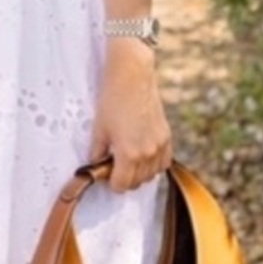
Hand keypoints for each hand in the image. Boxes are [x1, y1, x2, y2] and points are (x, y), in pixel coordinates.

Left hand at [89, 38, 171, 191]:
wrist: (132, 78)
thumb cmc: (113, 100)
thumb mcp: (99, 128)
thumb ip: (97, 152)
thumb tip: (95, 164)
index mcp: (128, 154)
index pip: (121, 185)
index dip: (111, 182)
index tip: (105, 174)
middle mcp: (147, 153)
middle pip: (137, 183)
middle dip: (124, 179)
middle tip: (113, 166)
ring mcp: (159, 145)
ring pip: (151, 175)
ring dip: (139, 173)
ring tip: (128, 160)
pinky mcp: (167, 136)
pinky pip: (164, 162)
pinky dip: (154, 164)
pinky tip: (144, 155)